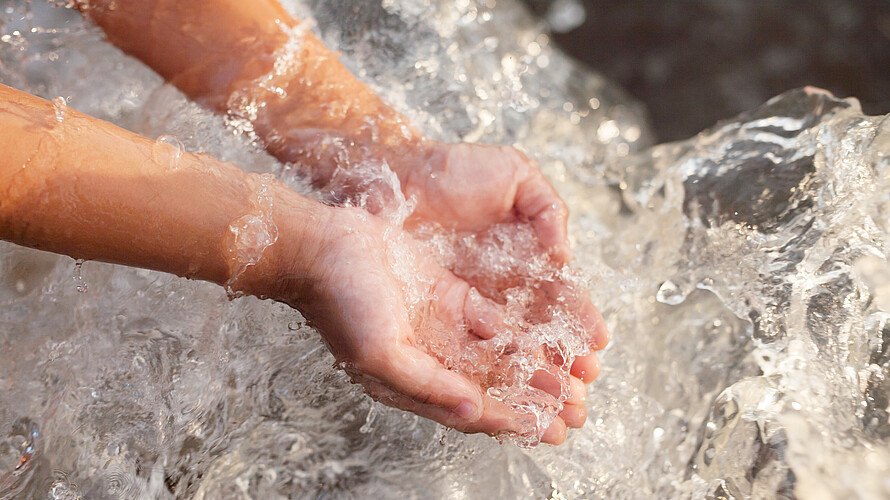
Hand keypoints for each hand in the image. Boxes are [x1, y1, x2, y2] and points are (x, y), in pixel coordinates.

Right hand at [265, 202, 596, 443]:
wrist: (321, 246)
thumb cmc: (340, 301)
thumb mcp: (380, 351)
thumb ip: (427, 383)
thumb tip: (472, 410)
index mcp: (410, 381)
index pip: (469, 409)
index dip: (509, 421)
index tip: (546, 429)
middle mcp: (429, 358)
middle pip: (492, 386)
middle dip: (532, 398)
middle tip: (573, 409)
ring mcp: (440, 325)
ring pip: (497, 354)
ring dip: (533, 365)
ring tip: (571, 375)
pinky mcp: (447, 294)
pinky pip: (490, 318)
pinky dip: (518, 329)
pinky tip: (547, 335)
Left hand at [400, 141, 607, 385]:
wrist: (398, 174)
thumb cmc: (455, 169)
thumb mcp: (515, 174)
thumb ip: (547, 208)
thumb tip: (565, 253)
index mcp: (529, 251)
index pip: (562, 292)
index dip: (580, 318)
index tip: (598, 342)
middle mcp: (506, 281)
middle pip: (543, 326)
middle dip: (565, 356)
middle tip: (583, 384)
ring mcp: (474, 297)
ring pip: (512, 342)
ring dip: (536, 370)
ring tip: (556, 397)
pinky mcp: (442, 307)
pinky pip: (472, 340)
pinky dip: (493, 363)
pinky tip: (510, 384)